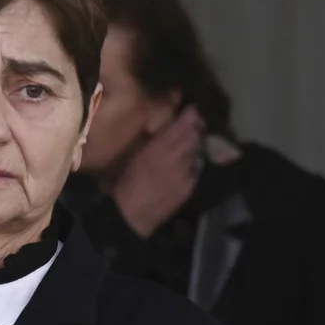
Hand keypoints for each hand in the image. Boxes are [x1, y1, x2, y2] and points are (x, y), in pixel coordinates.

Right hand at [110, 107, 204, 237]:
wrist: (131, 215)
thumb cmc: (126, 183)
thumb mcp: (136, 156)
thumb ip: (153, 141)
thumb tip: (166, 128)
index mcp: (156, 149)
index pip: (180, 127)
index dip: (190, 116)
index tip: (193, 109)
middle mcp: (174, 158)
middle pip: (193, 137)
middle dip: (197, 127)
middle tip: (198, 121)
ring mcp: (184, 173)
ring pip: (196, 151)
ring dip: (196, 143)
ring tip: (195, 138)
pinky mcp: (189, 186)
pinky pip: (196, 168)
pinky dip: (194, 162)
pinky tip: (189, 162)